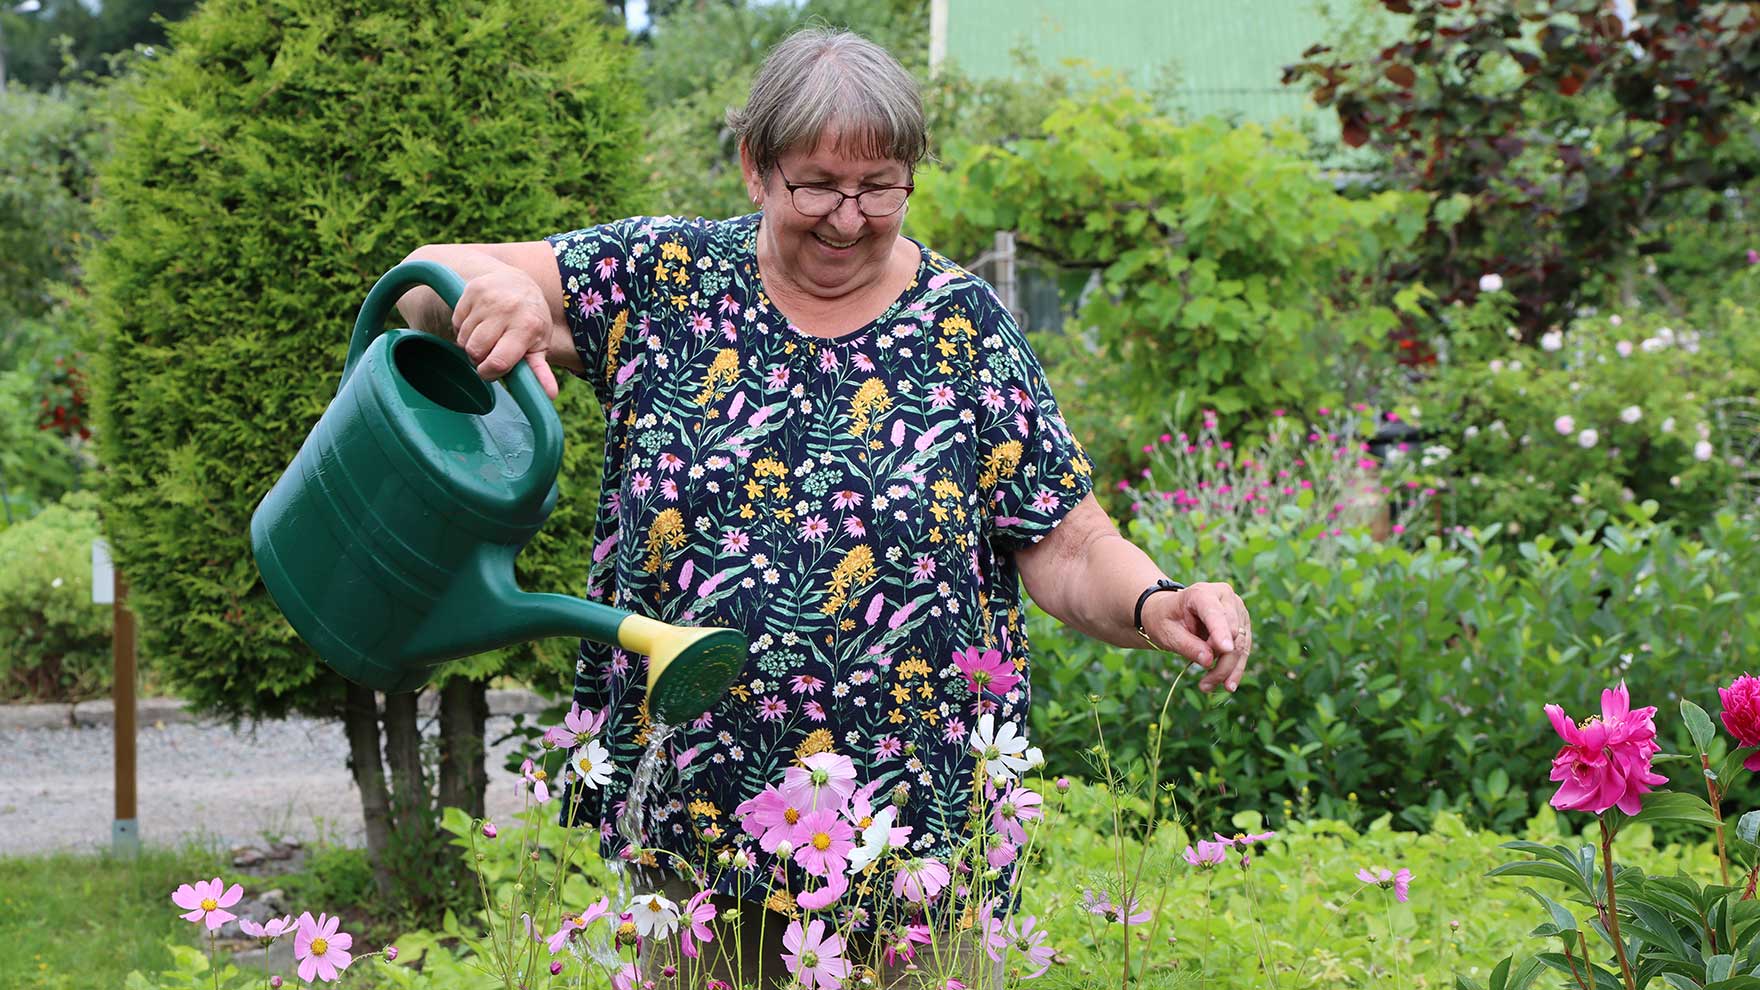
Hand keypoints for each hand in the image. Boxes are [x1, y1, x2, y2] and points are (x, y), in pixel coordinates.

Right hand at [453, 268, 560, 399]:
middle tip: (491, 350)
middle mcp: (508, 310)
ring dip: (471, 342)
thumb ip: (540, 370)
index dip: (490, 372)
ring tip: (487, 334)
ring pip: (463, 338)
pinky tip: (479, 321)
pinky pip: (456, 322)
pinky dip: (464, 327)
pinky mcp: (471, 291)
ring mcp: (488, 298)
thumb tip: (550, 394)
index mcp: (528, 327)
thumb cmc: (530, 318)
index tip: (492, 370)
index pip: (498, 362)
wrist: (518, 280)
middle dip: (479, 357)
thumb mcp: (540, 343)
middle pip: (476, 351)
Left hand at [1142, 582, 1251, 693]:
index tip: (1225, 649)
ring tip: (1208, 687)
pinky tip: (1226, 683)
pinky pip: (1244, 649)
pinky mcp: (1242, 624)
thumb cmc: (1164, 619)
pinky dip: (1234, 668)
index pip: (1215, 613)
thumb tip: (1209, 661)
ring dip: (1228, 669)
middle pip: (1232, 633)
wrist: (1169, 613)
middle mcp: (1224, 597)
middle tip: (1204, 685)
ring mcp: (1236, 610)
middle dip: (1222, 661)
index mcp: (1202, 593)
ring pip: (1241, 644)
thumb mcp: (1167, 633)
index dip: (1220, 631)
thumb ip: (1187, 645)